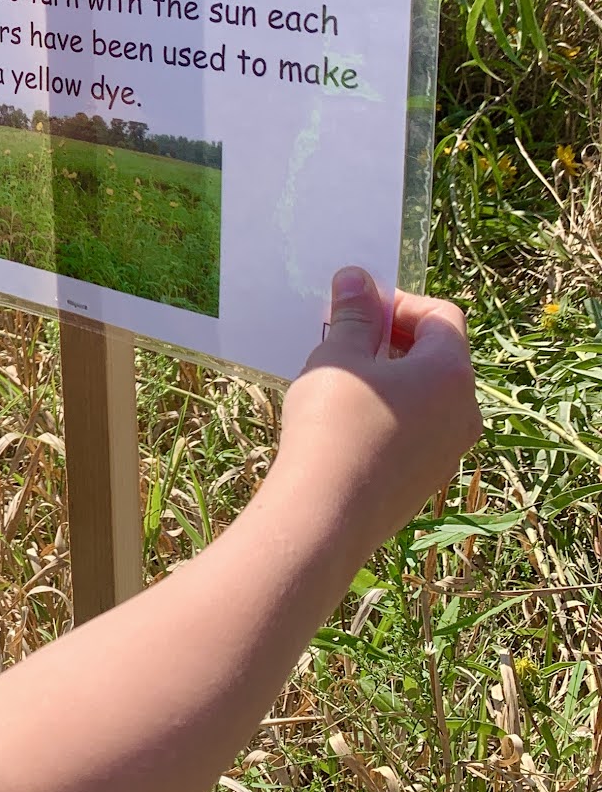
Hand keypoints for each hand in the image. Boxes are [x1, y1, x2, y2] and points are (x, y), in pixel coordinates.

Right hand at [269, 267, 481, 563]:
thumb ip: (354, 314)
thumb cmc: (334, 422)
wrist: (326, 513)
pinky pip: (416, 433)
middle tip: (345, 340)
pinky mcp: (426, 481)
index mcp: (452, 372)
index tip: (358, 310)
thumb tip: (357, 278)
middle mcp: (464, 411)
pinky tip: (345, 425)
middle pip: (438, 357)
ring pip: (427, 398)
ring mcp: (449, 451)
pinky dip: (389, 416)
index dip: (400, 303)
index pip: (442, 316)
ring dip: (390, 379)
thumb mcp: (339, 357)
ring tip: (341, 382)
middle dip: (393, 341)